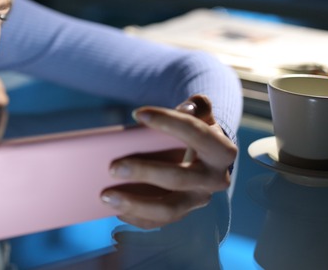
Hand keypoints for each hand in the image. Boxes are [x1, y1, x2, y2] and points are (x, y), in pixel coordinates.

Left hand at [100, 95, 237, 229]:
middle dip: (144, 172)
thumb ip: (198, 105)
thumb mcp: (202, 114)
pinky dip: (134, 217)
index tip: (138, 113)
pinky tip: (113, 208)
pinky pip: (157, 222)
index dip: (168, 122)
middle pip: (178, 178)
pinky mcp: (182, 213)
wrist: (204, 155)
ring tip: (105, 195)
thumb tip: (187, 107)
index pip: (197, 135)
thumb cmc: (196, 130)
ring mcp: (197, 201)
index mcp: (221, 151)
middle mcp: (214, 180)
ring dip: (135, 204)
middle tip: (112, 166)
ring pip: (168, 209)